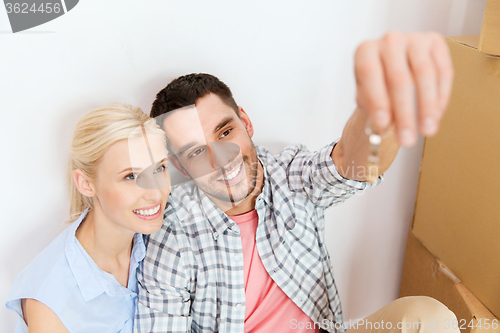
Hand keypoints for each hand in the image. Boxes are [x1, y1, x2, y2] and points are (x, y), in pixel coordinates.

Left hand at [354, 32, 453, 146]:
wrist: (392, 71)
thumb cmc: (376, 86)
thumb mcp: (366, 98)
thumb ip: (373, 108)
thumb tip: (385, 126)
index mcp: (365, 50)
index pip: (370, 73)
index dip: (377, 100)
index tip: (383, 125)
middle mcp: (389, 40)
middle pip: (399, 78)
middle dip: (404, 113)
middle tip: (407, 139)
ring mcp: (414, 38)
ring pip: (425, 74)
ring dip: (427, 107)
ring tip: (427, 131)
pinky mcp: (436, 42)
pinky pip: (443, 71)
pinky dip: (441, 96)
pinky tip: (436, 116)